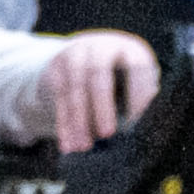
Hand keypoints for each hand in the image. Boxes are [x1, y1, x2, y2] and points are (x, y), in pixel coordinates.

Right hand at [36, 32, 160, 152]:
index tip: (135, 121)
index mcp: (131, 51)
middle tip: (107, 134)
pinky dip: (64, 123)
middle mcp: (102, 47)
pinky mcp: (56, 66)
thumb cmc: (118, 87)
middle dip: (102, 106)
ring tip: (83, 147)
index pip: (136, 67)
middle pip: (99, 73)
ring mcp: (76, 54)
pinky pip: (59, 97)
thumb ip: (136, 107)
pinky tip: (68, 143)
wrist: (80, 67)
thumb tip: (135, 133)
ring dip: (79, 120)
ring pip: (75, 87)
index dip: (137, 94)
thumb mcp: (132, 91)